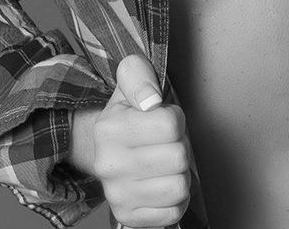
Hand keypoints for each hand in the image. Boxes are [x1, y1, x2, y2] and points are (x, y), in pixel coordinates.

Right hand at [91, 55, 191, 228]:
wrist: (110, 145)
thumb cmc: (130, 111)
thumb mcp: (132, 78)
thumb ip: (139, 74)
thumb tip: (150, 99)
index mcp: (108, 129)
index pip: (171, 125)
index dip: (175, 118)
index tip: (163, 118)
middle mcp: (108, 165)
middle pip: (178, 158)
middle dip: (180, 146)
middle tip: (166, 142)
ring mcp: (116, 195)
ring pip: (179, 187)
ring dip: (180, 173)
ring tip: (165, 162)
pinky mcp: (127, 216)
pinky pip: (173, 213)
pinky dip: (176, 198)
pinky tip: (163, 182)